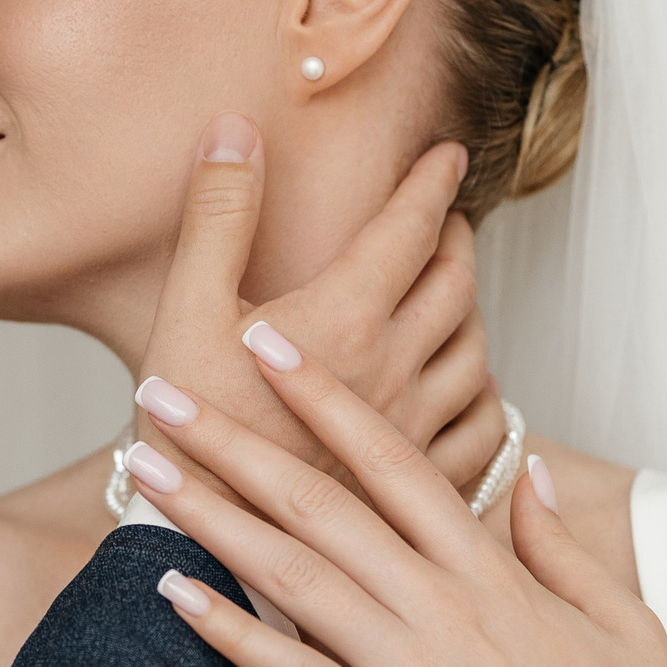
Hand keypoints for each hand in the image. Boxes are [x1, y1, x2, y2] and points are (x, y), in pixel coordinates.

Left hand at [126, 331, 666, 666]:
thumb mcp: (622, 618)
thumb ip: (559, 541)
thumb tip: (531, 467)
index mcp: (490, 569)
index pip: (391, 457)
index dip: (323, 394)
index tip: (267, 340)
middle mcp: (443, 604)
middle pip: (318, 499)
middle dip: (233, 438)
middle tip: (160, 387)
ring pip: (291, 572)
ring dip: (208, 514)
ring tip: (143, 467)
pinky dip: (229, 632)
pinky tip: (169, 594)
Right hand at [138, 113, 505, 495]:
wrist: (194, 537)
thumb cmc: (181, 426)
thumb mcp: (186, 305)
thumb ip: (219, 213)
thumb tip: (237, 129)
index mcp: (345, 318)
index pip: (411, 229)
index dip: (432, 183)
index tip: (449, 156)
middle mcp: (394, 369)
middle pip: (456, 285)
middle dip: (455, 239)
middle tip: (446, 219)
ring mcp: (412, 431)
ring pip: (475, 354)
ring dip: (472, 313)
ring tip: (455, 295)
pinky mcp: (413, 485)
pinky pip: (481, 432)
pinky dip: (486, 398)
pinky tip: (472, 390)